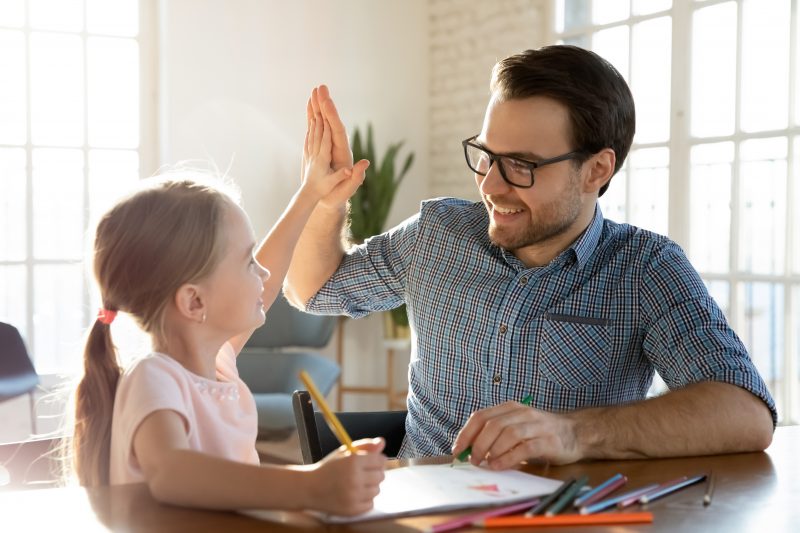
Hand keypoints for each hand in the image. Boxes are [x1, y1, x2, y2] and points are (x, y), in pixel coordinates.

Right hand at [306, 437, 386, 515]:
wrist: (310, 488)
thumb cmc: (328, 468)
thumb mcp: (344, 452)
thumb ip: (365, 445)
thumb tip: (382, 442)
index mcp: (353, 461)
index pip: (381, 460)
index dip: (377, 460)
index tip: (371, 462)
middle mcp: (355, 479)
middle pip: (381, 476)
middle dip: (374, 473)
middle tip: (362, 473)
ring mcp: (354, 496)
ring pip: (377, 490)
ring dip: (370, 487)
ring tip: (357, 484)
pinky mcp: (353, 510)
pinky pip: (371, 503)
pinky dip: (365, 499)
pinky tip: (354, 494)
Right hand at [307, 85, 369, 209]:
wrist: (330, 198)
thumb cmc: (337, 196)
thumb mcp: (346, 190)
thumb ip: (356, 178)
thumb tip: (366, 163)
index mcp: (343, 154)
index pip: (339, 131)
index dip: (333, 117)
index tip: (328, 102)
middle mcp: (337, 146)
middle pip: (332, 122)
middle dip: (326, 105)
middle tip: (321, 87)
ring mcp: (330, 144)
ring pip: (324, 121)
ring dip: (319, 106)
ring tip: (314, 89)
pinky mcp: (323, 145)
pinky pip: (318, 126)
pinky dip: (313, 115)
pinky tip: (309, 104)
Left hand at [451, 401, 581, 468]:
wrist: (575, 433)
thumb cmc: (540, 433)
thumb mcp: (516, 427)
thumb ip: (496, 435)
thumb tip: (469, 451)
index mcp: (510, 408)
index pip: (480, 416)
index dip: (466, 433)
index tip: (457, 450)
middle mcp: (522, 413)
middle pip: (492, 425)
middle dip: (477, 444)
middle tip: (473, 460)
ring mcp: (536, 426)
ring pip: (507, 434)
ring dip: (492, 450)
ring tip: (485, 464)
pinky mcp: (548, 440)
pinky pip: (524, 448)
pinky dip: (508, 458)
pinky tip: (499, 466)